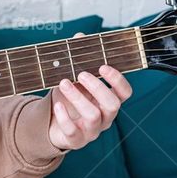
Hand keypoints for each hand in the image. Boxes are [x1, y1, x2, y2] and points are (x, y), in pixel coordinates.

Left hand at [47, 32, 132, 152]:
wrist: (50, 124)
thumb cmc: (68, 99)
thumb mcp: (74, 79)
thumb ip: (79, 59)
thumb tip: (80, 36)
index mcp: (109, 100)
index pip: (125, 93)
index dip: (118, 80)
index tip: (103, 66)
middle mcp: (105, 117)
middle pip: (112, 105)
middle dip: (98, 87)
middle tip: (81, 73)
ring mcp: (92, 130)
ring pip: (93, 116)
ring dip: (78, 97)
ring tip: (63, 83)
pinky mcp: (76, 140)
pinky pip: (73, 132)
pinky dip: (64, 117)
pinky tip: (57, 104)